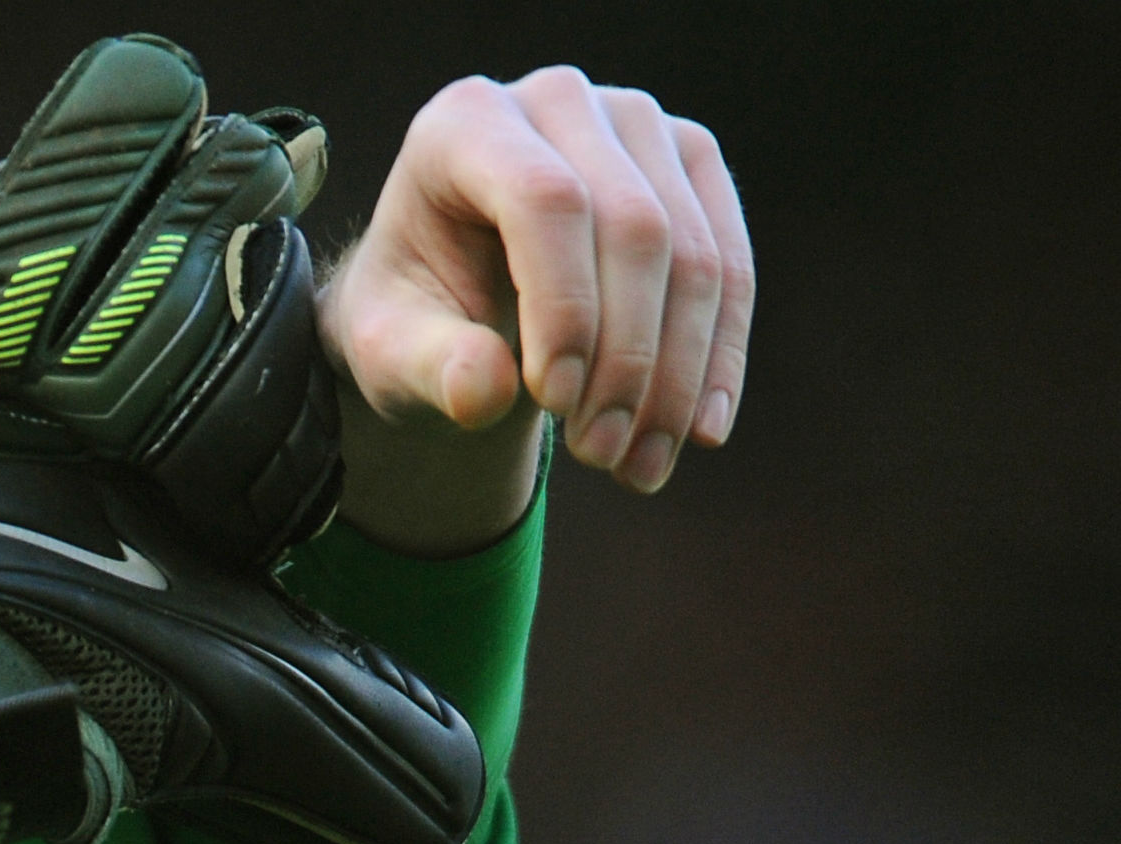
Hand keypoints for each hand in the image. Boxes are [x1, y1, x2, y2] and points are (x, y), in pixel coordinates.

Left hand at [319, 68, 754, 542]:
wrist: (453, 300)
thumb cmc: (413, 316)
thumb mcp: (389, 350)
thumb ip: (428, 366)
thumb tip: (483, 391)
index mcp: (467, 122)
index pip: (544, 199)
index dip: (563, 304)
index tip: (552, 404)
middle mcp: (559, 101)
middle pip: (633, 227)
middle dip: (627, 357)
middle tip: (601, 455)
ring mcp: (638, 125)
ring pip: (694, 254)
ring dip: (677, 375)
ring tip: (639, 466)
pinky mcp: (692, 165)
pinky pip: (730, 267)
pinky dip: (718, 358)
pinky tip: (699, 431)